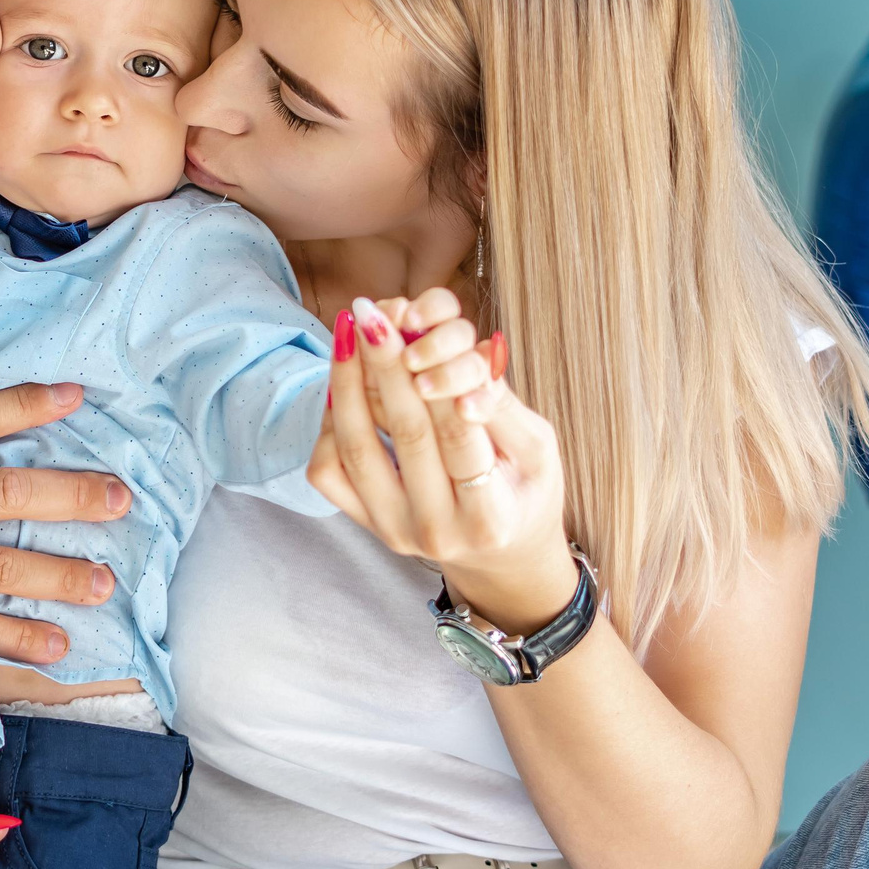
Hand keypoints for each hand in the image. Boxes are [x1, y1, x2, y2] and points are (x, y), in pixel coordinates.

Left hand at [309, 287, 574, 631]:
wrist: (500, 556)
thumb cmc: (525, 491)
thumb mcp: (539, 452)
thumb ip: (505, 408)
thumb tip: (475, 359)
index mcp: (490, 517)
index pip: (461, 438)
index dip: (441, 381)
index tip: (422, 327)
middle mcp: (436, 531)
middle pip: (406, 435)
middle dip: (388, 365)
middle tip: (373, 311)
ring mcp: (393, 530)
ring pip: (356, 448)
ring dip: (348, 381)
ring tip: (348, 329)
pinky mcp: (363, 524)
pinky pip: (329, 470)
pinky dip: (329, 420)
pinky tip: (343, 378)